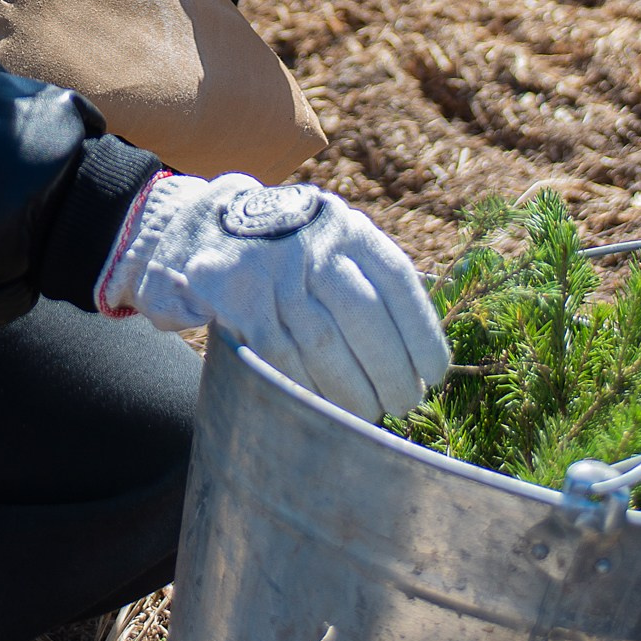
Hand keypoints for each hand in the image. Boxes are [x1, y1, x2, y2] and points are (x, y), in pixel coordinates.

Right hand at [97, 172, 449, 420]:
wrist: (205, 226)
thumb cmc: (289, 255)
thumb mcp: (331, 245)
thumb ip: (369, 285)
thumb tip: (418, 358)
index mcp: (347, 229)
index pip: (396, 282)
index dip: (420, 334)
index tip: (434, 374)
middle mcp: (313, 243)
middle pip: (362, 315)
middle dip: (389, 370)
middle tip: (403, 404)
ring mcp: (272, 267)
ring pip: (321, 342)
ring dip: (350, 389)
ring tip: (368, 414)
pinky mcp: (235, 294)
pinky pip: (278, 354)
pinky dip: (304, 387)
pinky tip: (321, 406)